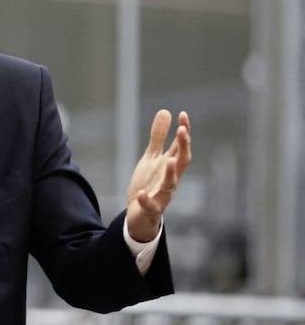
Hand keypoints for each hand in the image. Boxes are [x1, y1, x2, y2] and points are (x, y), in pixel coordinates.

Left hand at [126, 110, 190, 241]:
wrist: (140, 213)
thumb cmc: (150, 183)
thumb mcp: (152, 158)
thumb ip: (158, 137)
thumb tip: (166, 111)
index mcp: (170, 166)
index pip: (181, 147)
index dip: (184, 132)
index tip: (183, 114)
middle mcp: (170, 179)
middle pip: (182, 163)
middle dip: (183, 147)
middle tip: (183, 130)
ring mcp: (162, 194)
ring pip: (171, 184)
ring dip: (171, 173)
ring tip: (169, 160)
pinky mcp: (151, 209)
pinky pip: (151, 205)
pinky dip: (147, 200)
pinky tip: (141, 194)